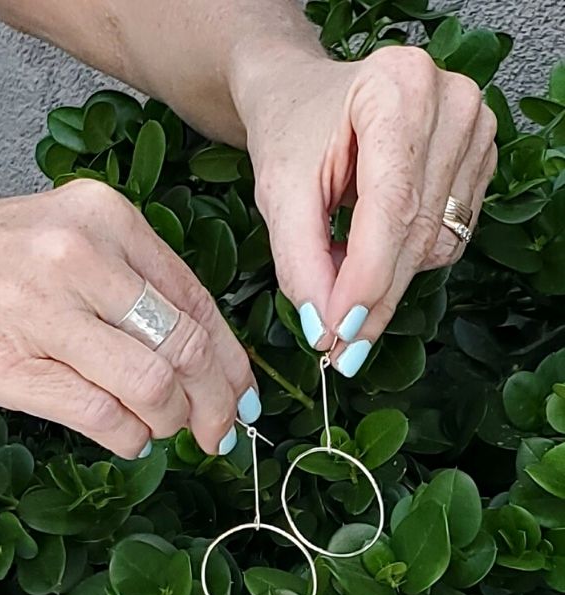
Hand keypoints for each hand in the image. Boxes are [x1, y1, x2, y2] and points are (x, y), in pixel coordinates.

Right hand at [0, 180, 259, 456]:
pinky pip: (101, 415)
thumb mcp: (79, 247)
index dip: (231, 358)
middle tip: (217, 428)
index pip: (196, 299)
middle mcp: (78, 257)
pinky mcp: (9, 365)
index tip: (243, 392)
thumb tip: (212, 361)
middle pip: (183, 345)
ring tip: (160, 426)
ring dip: (169, 420)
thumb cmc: (3, 262)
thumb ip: (143, 289)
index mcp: (107, 219)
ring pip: (151, 385)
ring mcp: (41, 311)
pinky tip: (128, 434)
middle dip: (214, 401)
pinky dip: (129, 436)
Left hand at [237, 46, 497, 375]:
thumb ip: (301, 260)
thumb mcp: (279, 191)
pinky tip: (369, 252)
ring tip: (339, 275)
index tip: (338, 332)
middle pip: (419, 230)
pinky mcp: (477, 165)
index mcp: (400, 87)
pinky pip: (447, 241)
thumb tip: (326, 327)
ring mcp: (474, 133)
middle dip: (374, 296)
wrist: (303, 99)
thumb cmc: (289, 130)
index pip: (392, 206)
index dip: (366, 279)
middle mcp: (451, 104)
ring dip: (386, 280)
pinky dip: (403, 262)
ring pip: (436, 245)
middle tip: (339, 345)